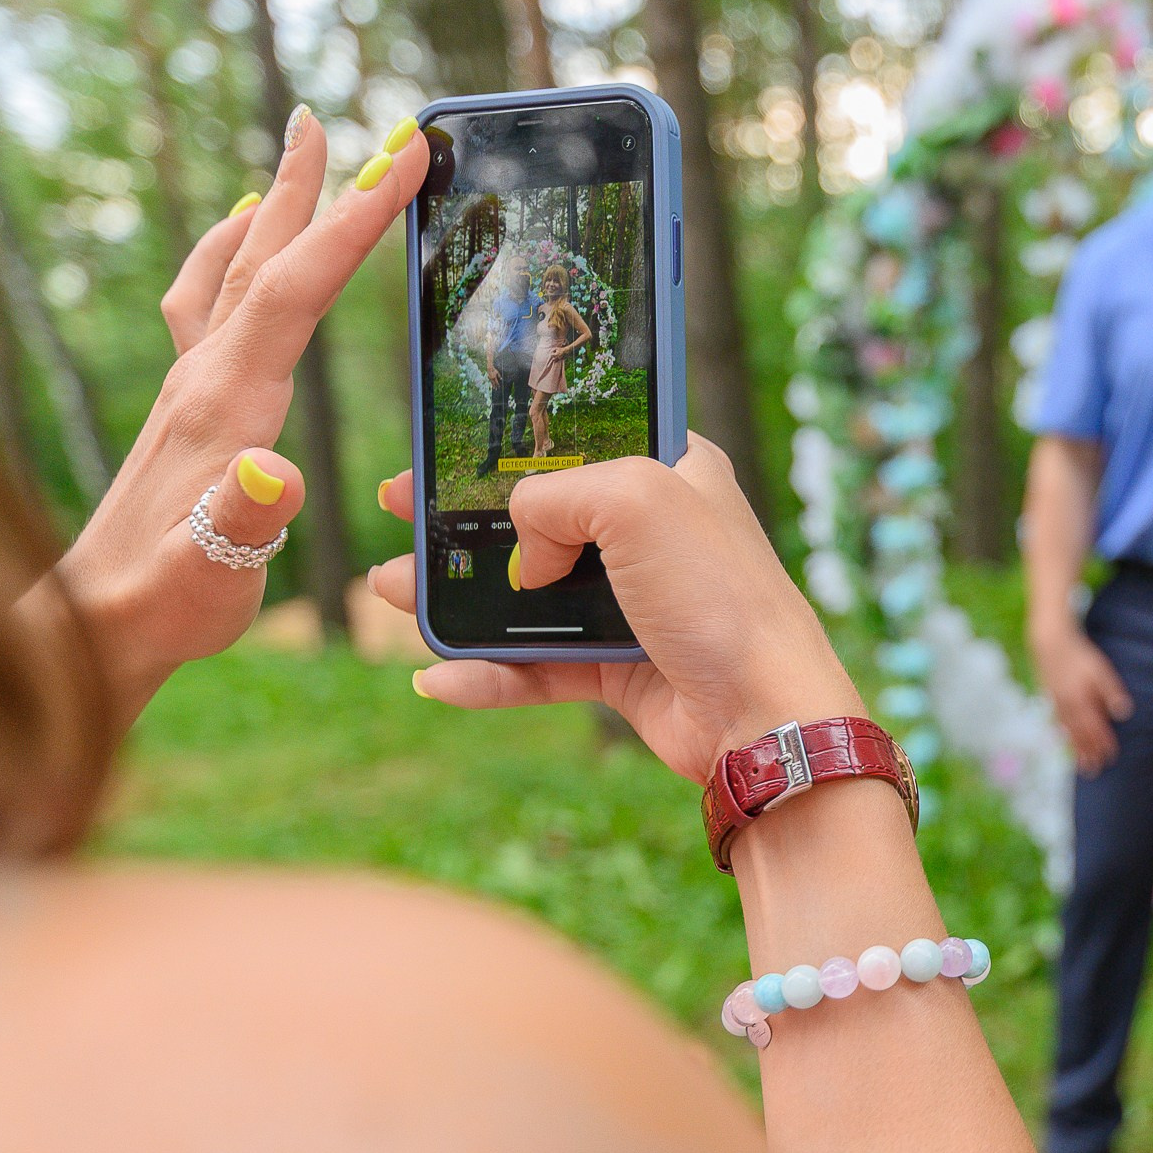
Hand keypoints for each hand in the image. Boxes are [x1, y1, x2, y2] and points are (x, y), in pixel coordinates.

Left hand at [54, 112, 427, 714]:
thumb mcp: (212, 576)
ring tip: (286, 163)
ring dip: (265, 212)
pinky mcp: (185, 413)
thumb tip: (274, 473)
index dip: (351, 219)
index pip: (295, 290)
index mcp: (225, 403)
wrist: (91, 629)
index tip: (397, 156)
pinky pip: (207, 310)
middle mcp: (203, 380)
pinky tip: (231, 262)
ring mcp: (189, 392)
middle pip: (259, 258)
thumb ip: (242, 523)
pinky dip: (227, 264)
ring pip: (230, 275)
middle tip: (327, 118)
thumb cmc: (166, 605)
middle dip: (302, 186)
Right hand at [370, 436, 863, 782]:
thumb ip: (554, 496)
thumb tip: (524, 553)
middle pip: (537, 517)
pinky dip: (490, 672)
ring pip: (526, 594)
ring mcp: (634, 603)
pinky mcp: (622, 667)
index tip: (442, 445)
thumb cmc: (720, 595)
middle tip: (398, 513)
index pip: (575, 440)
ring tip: (390, 591)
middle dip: (462, 520)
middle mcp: (651, 533)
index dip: (507, 443)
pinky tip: (442, 677)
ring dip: (458, 596)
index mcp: (667, 470)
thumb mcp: (635, 498)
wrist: (763, 712)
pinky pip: (539, 665)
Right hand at [1031, 618, 1132, 775]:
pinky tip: (1066, 739)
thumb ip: (1111, 692)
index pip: (1095, 729)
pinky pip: (1058, 723)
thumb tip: (1124, 713)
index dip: (1103, 744)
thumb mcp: (1100, 670)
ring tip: (1081, 764)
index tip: (1110, 757)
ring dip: (1075, 749)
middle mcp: (1068, 706)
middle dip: (1088, 753)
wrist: (1050, 642)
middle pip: (1080, 735)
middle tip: (1094, 771)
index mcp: (1081, 701)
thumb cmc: (1079, 654)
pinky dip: (1064, 735)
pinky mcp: (1050, 697)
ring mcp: (1056, 703)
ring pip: (1068, 731)